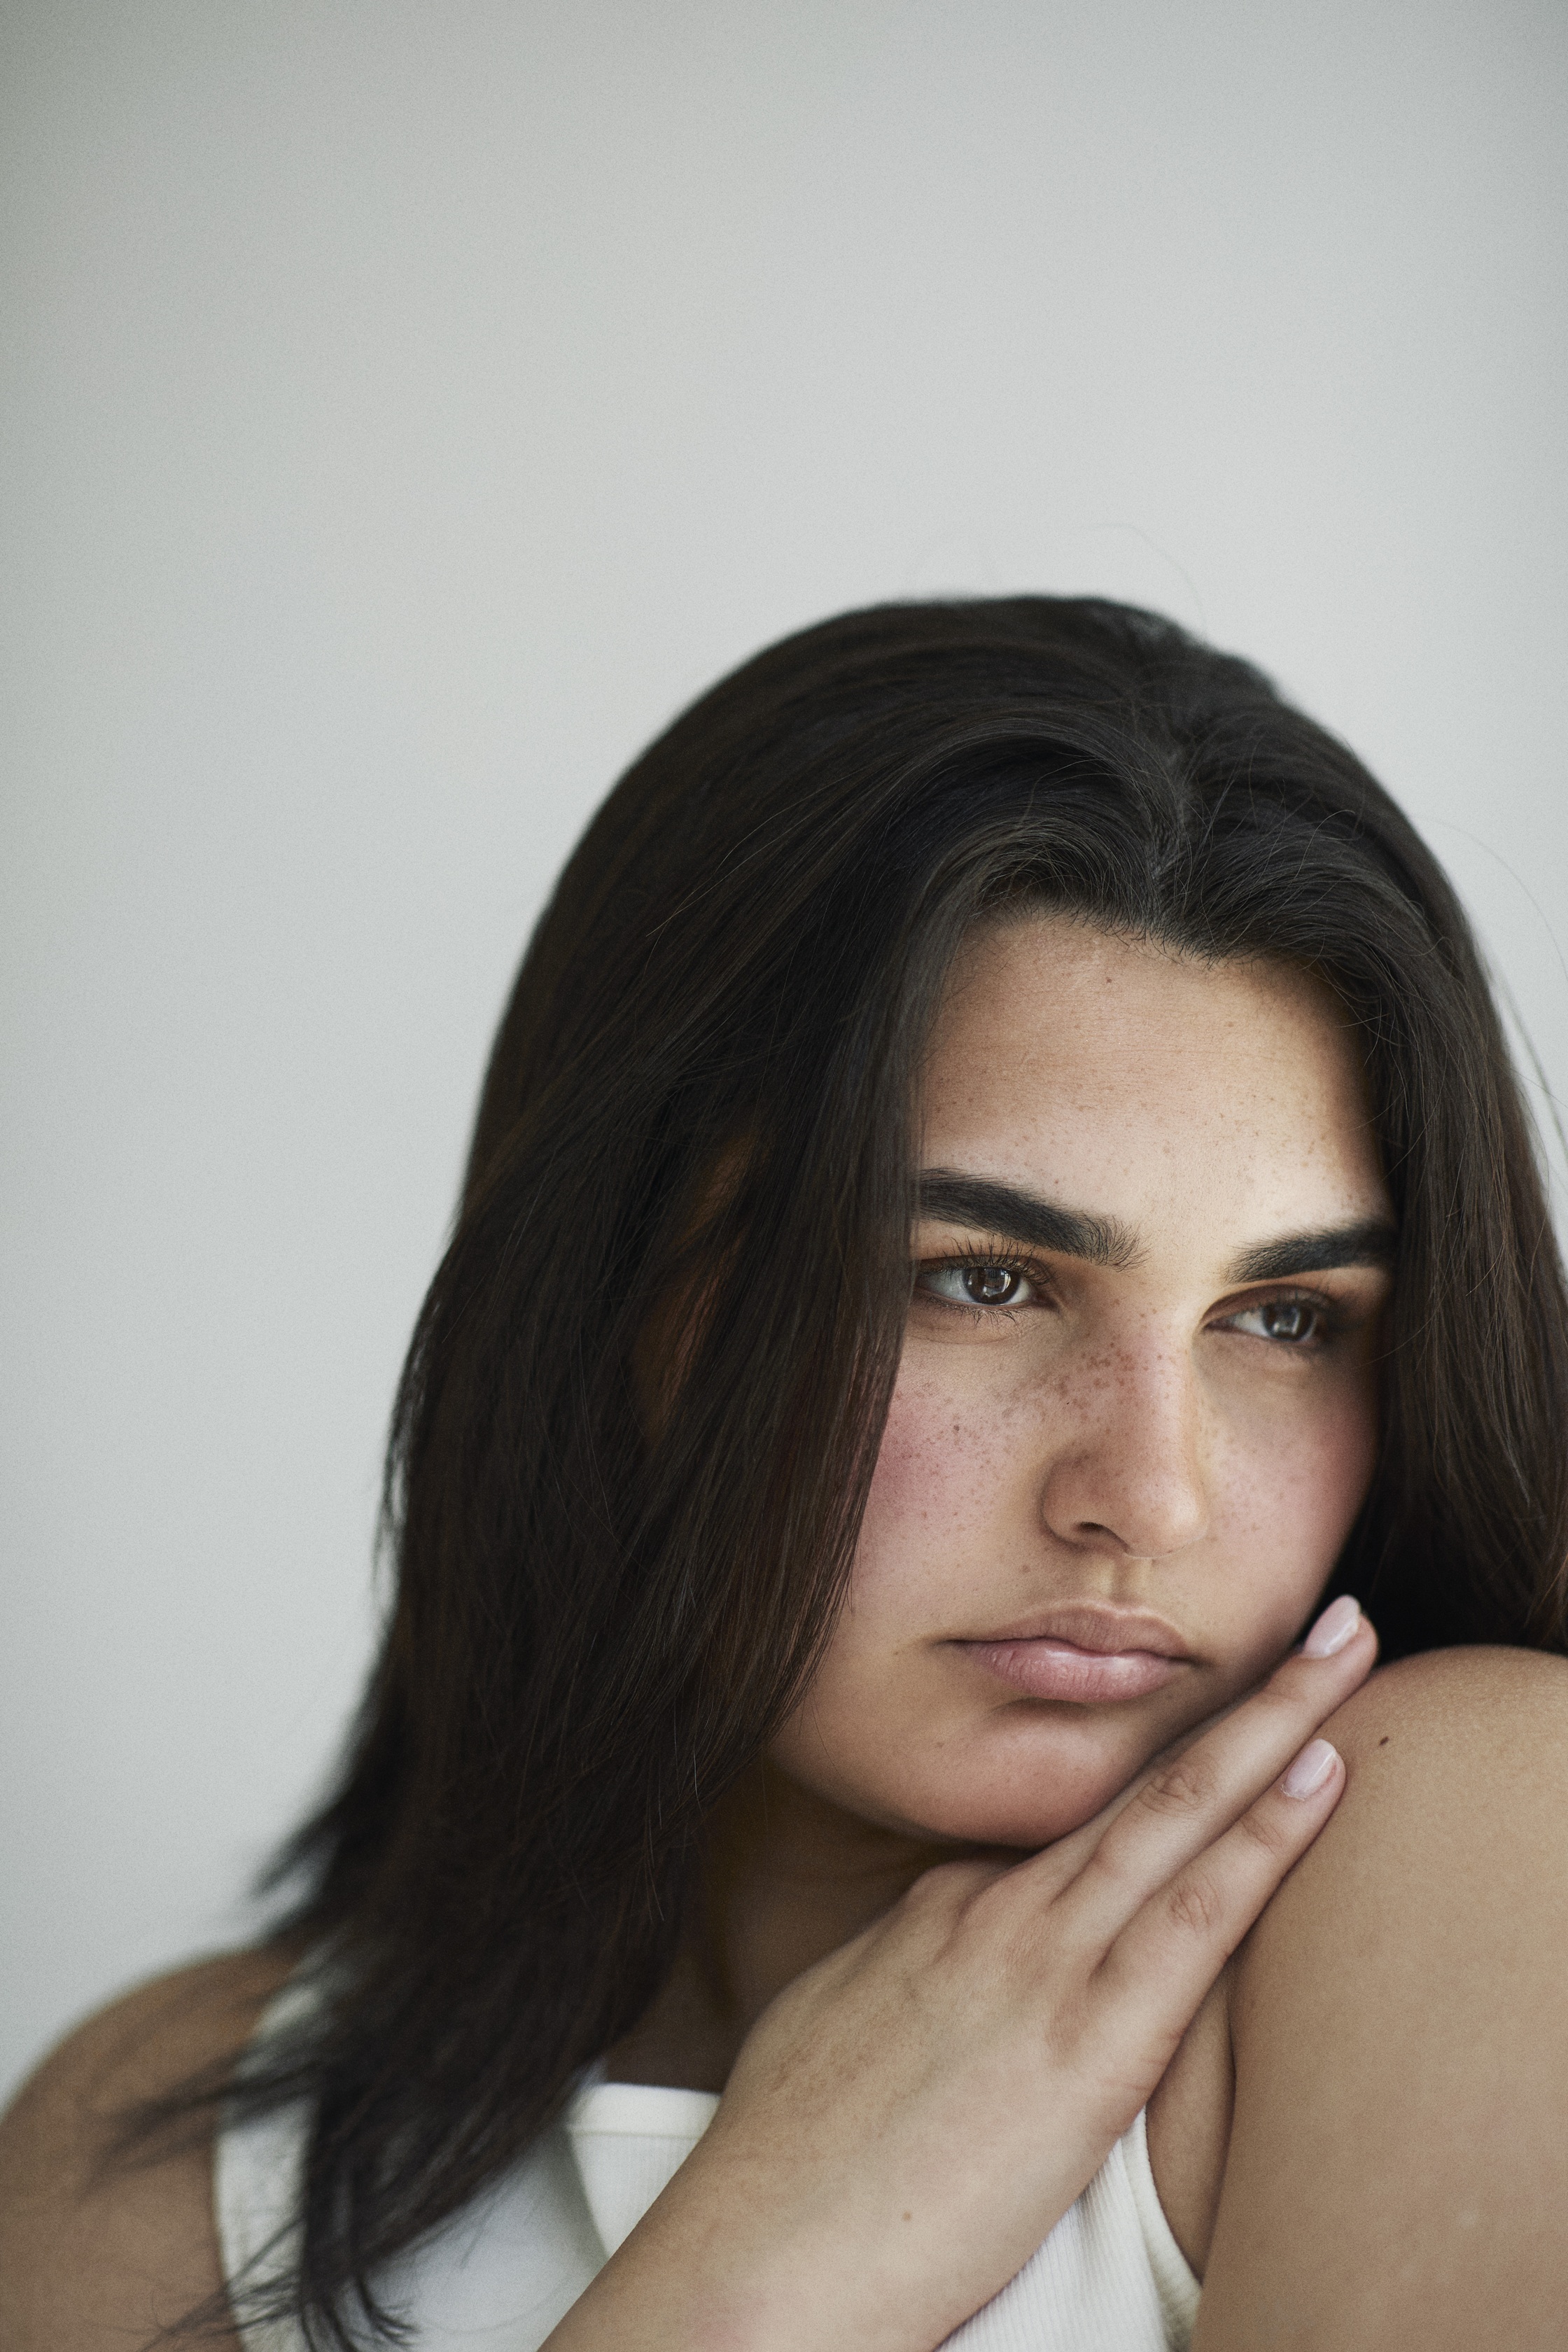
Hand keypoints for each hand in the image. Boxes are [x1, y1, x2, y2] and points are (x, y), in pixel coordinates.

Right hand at [545, 1596, 1375, 2351]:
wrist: (766, 2243)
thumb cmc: (787, 2157)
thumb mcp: (837, 2024)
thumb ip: (907, 1977)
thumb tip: (935, 1965)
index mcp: (942, 1907)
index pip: (1070, 1836)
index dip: (1165, 1783)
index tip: (1238, 1740)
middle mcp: (999, 1909)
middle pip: (1147, 1782)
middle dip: (1250, 1697)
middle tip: (1334, 1621)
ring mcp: (1044, 1963)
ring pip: (1183, 1813)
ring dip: (1279, 1726)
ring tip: (1349, 1652)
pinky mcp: (1088, 2042)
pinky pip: (1198, 1917)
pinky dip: (1267, 1837)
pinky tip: (1322, 1776)